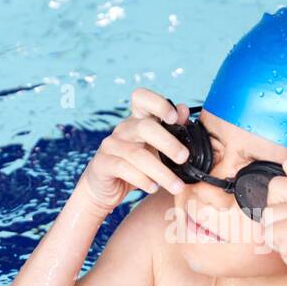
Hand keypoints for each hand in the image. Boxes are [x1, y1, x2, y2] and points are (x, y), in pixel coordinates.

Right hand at [75, 88, 191, 214]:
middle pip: (145, 127)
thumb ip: (172, 131)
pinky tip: (153, 188)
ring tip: (177, 186)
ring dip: (161, 172)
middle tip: (184, 158)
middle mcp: (124, 129)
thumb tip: (184, 110)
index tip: (175, 118)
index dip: (159, 104)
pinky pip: (124, 169)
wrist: (107, 187)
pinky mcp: (102, 163)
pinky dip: (142, 180)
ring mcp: (111, 145)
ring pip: (137, 155)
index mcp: (138, 120)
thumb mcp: (157, 149)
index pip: (142, 98)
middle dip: (168, 143)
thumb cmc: (138, 165)